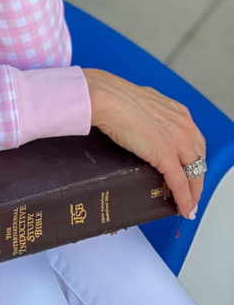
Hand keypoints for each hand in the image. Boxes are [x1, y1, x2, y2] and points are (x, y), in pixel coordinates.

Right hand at [83, 68, 204, 218]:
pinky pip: (180, 183)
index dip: (194, 160)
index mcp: (178, 112)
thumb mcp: (140, 104)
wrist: (104, 98)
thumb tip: (138, 123)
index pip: (196, 142)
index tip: (191, 170)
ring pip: (195, 173)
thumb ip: (148, 115)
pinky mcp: (165, 156)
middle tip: (193, 191)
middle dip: (197, 178)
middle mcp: (183, 126)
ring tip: (189, 204)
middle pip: (199, 159)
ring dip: (194, 192)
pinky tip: (183, 208)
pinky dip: (184, 198)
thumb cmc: (112, 97)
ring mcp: (177, 141)